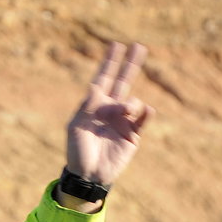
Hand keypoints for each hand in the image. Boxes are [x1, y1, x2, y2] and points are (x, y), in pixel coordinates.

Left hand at [65, 41, 152, 189]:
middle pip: (123, 82)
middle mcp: (111, 110)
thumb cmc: (77, 152)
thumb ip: (86, 107)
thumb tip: (96, 87)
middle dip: (130, 65)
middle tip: (139, 46)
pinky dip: (145, 113)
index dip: (110, 62)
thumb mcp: (76, 128)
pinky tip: (145, 110)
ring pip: (132, 102)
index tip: (116, 45)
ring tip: (126, 110)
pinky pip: (143, 120)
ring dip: (131, 103)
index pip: (104, 78)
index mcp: (95, 105)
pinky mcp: (133, 136)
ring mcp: (123, 122)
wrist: (89, 176)